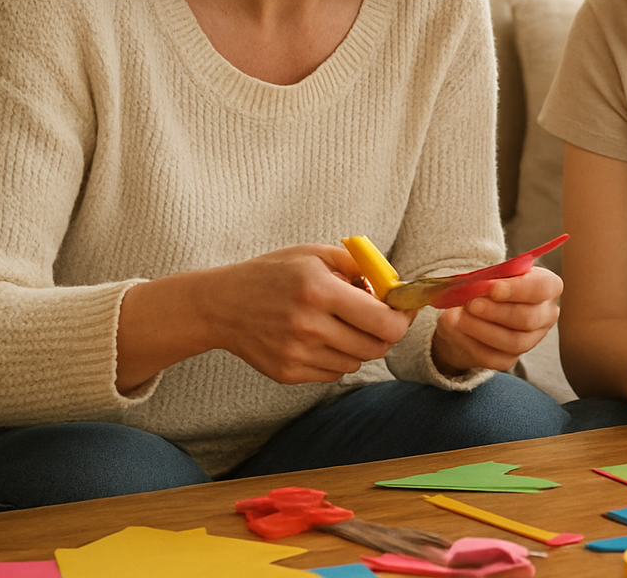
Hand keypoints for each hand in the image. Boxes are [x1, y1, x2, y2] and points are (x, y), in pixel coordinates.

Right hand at [203, 244, 412, 384]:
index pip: (383, 321)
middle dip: (386, 333)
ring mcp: (297, 353)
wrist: (222, 305)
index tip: (404, 310)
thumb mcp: (314, 254)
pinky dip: (337, 358)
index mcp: (319, 291)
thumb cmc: (273, 274)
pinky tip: (320, 338)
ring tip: (342, 324)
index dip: (403, 318)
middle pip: (376, 347)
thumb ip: (359, 266)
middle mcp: (309, 326)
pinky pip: (333, 373)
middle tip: (379, 318)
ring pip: (357, 362)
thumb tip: (395, 286)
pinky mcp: (287, 373)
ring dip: (360, 345)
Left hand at [431, 266, 562, 374]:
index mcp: (547, 286)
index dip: (519, 289)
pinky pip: (494, 357)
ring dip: (483, 329)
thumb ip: (485, 279)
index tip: (494, 289)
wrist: (471, 310)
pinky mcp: (510, 358)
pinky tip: (460, 330)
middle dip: (496, 312)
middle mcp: (545, 315)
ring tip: (459, 318)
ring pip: (514, 342)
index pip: (543, 287)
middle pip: (528, 318)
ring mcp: (531, 339)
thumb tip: (475, 288)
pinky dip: (473, 344)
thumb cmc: (488, 286)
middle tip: (471, 304)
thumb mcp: (488, 275)